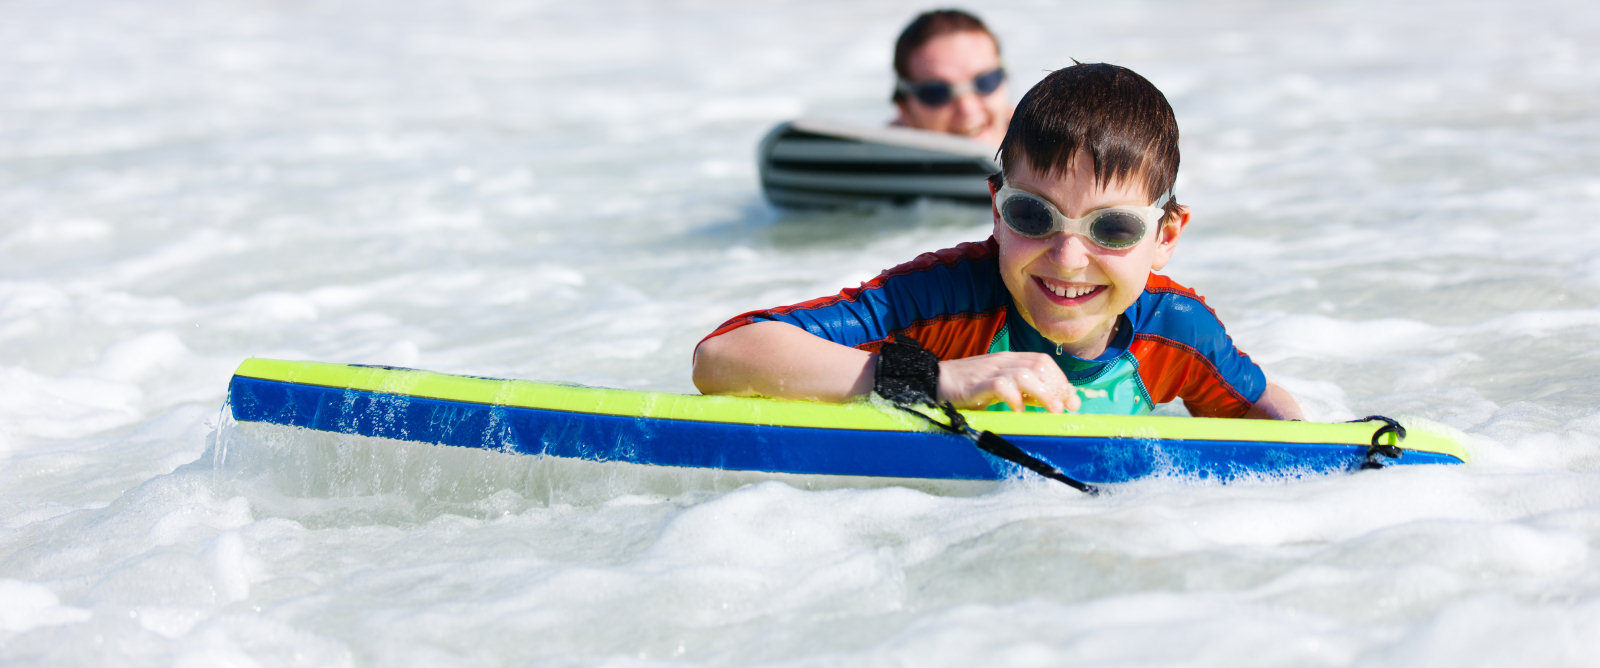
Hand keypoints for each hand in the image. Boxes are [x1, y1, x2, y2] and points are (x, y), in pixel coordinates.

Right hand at [936, 353, 1081, 412]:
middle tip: (1063, 409)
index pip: (1043, 361)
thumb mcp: (1000, 387)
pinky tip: (1017, 411)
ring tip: (1051, 411)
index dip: (1061, 380)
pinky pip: (1001, 386)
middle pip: (1039, 365)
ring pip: (1025, 374)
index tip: (1072, 401)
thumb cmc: (968, 387)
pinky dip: (1014, 399)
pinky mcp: (976, 384)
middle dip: (1057, 387)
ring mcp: (989, 371)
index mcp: (1009, 360)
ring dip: (1043, 393)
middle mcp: (1002, 361)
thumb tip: (1054, 401)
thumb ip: (1025, 392)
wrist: (933, 381)